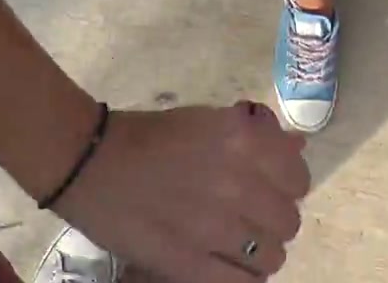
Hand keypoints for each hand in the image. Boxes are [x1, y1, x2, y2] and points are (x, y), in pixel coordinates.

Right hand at [53, 102, 310, 282]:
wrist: (89, 162)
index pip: (298, 178)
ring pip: (273, 256)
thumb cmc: (148, 135)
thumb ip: (257, 136)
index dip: (286, 184)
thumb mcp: (208, 121)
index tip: (269, 186)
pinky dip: (243, 276)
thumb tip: (298, 147)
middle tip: (249, 215)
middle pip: (288, 220)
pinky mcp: (191, 264)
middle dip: (272, 218)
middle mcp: (238, 184)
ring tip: (235, 243)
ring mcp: (216, 229)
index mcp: (243, 141)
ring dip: (259, 250)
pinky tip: (227, 264)